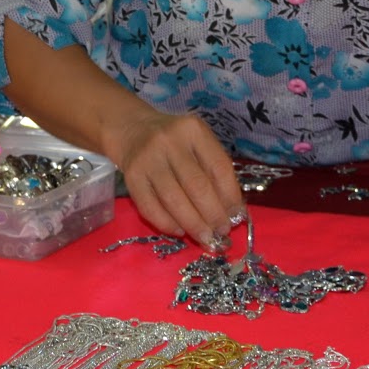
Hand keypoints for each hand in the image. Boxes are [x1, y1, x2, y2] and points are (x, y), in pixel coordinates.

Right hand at [104, 111, 244, 247]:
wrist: (133, 131)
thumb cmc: (175, 143)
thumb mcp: (198, 144)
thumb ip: (214, 171)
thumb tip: (232, 211)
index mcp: (194, 130)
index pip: (218, 167)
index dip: (230, 196)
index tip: (237, 217)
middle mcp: (169, 142)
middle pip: (197, 186)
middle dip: (213, 215)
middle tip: (222, 234)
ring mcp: (147, 159)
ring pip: (174, 200)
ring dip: (193, 225)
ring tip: (205, 238)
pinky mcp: (131, 177)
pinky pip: (150, 208)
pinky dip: (167, 224)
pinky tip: (180, 231)